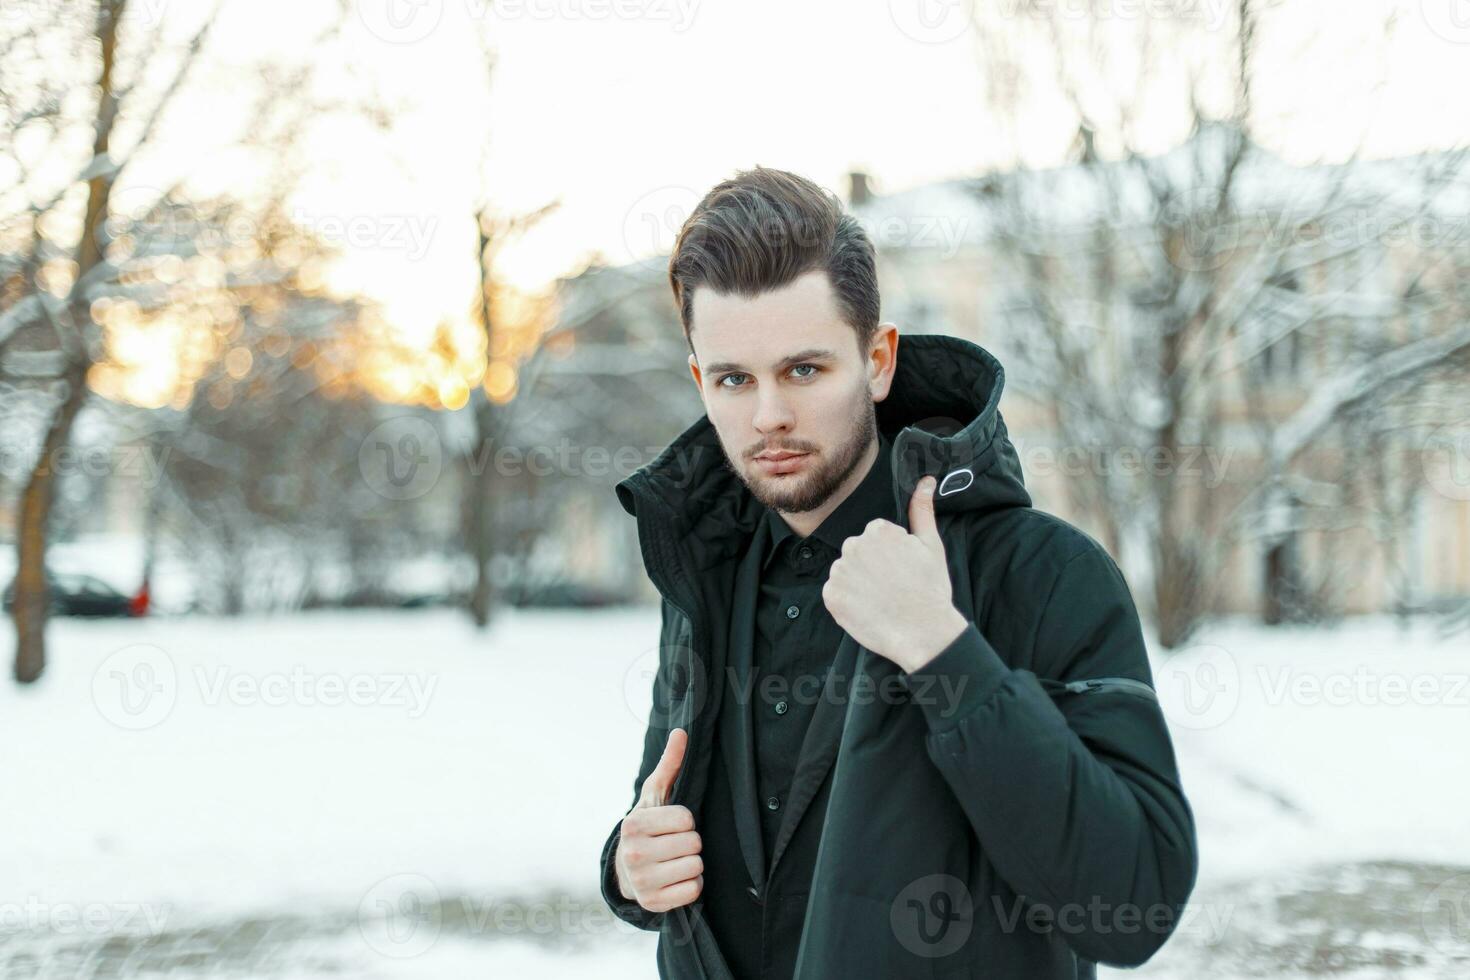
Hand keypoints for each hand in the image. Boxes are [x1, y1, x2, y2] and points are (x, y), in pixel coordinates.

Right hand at [615, 728, 703, 912]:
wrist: (626, 869)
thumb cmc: (648, 826)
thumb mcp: (655, 795)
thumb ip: (670, 764)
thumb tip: (682, 732)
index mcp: (634, 824)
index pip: (687, 819)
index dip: (686, 820)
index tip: (674, 823)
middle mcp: (633, 853)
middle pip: (694, 844)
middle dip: (690, 842)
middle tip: (675, 843)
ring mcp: (642, 881)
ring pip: (696, 867)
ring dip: (692, 863)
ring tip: (676, 859)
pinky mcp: (653, 903)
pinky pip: (693, 890)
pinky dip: (691, 885)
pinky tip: (676, 878)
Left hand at [821, 475, 966, 672]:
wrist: (922, 633)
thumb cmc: (930, 589)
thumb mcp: (932, 545)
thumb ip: (922, 510)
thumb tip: (926, 481)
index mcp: (877, 530)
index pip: (876, 537)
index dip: (891, 555)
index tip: (902, 571)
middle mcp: (853, 546)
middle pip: (858, 553)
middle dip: (872, 566)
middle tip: (892, 587)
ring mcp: (840, 572)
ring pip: (846, 572)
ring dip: (858, 583)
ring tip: (880, 599)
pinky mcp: (831, 596)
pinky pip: (835, 593)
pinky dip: (847, 601)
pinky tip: (867, 609)